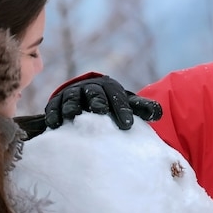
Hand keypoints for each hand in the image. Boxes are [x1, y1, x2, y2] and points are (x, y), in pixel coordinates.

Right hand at [45, 74, 161, 129]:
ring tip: (73, 115)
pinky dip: (54, 114)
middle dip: (97, 102)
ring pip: (72, 98)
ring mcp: (72, 94)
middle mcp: (90, 88)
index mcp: (109, 88)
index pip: (117, 96)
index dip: (122, 108)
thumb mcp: (126, 104)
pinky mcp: (56, 103)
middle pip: (94, 93)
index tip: (127, 125)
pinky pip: (54, 107)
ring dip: (73, 106)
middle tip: (101, 112)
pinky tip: (55, 125)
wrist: (85, 99)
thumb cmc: (111, 106)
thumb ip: (142, 108)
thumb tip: (158, 113)